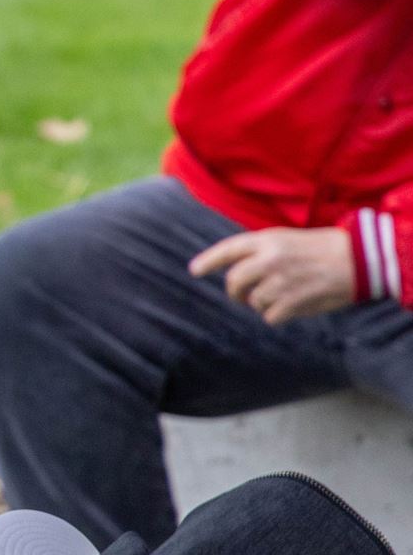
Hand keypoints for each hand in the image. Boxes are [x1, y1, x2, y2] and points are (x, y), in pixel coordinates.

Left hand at [189, 227, 359, 324]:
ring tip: (281, 295)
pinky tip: (290, 307)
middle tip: (242, 295)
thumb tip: (235, 272)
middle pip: (233, 282)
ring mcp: (280, 281)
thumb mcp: (286, 238)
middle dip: (235, 291)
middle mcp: (268, 259)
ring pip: (252, 301)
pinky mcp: (293, 301)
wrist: (359, 259)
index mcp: (266, 240)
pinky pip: (269, 316)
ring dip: (261, 303)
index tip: (194, 271)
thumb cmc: (322, 248)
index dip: (208, 261)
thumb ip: (259, 251)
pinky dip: (276, 315)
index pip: (227, 250)